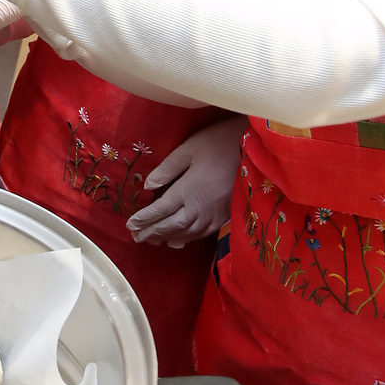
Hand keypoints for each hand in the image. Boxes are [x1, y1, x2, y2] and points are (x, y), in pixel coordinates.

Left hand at [127, 116, 244, 247]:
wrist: (254, 151)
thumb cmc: (219, 143)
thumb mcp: (189, 148)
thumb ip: (167, 168)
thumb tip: (148, 186)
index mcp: (187, 190)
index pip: (159, 210)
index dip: (143, 219)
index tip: (130, 224)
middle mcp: (198, 208)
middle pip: (170, 226)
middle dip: (151, 232)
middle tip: (135, 237)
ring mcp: (212, 216)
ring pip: (184, 233)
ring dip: (166, 238)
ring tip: (151, 240)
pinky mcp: (223, 218)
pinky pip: (200, 234)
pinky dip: (185, 238)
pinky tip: (177, 240)